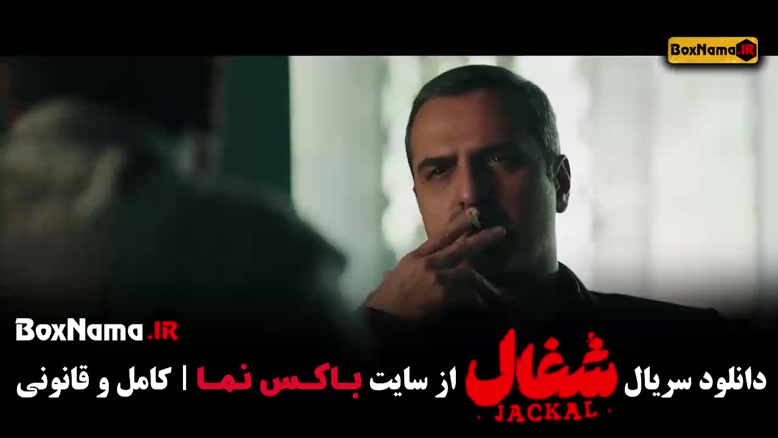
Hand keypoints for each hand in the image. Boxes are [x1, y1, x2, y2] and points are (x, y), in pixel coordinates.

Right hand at [364, 212, 506, 320]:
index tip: (475, 213)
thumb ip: (417, 265)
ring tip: (497, 291)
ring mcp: (436, 279)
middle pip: (461, 248)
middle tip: (501, 232)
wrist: (383, 314)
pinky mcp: (442, 295)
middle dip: (482, 240)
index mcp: (417, 256)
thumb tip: (427, 263)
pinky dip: (475, 301)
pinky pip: (466, 296)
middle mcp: (429, 264)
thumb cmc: (388, 295)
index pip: (442, 236)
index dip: (460, 224)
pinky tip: (482, 306)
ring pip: (468, 273)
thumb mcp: (399, 271)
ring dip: (482, 282)